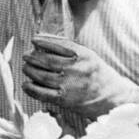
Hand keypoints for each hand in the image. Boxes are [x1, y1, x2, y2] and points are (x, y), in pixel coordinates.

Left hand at [22, 36, 138, 117]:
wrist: (112, 98)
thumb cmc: (99, 76)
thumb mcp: (90, 56)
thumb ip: (71, 49)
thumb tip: (46, 40)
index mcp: (83, 55)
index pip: (58, 44)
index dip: (43, 41)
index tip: (34, 39)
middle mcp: (76, 68)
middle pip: (46, 59)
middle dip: (32, 56)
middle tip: (26, 55)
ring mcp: (69, 84)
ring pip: (41, 75)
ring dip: (30, 70)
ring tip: (26, 67)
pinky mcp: (65, 100)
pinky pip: (42, 93)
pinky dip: (31, 88)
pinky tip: (26, 84)